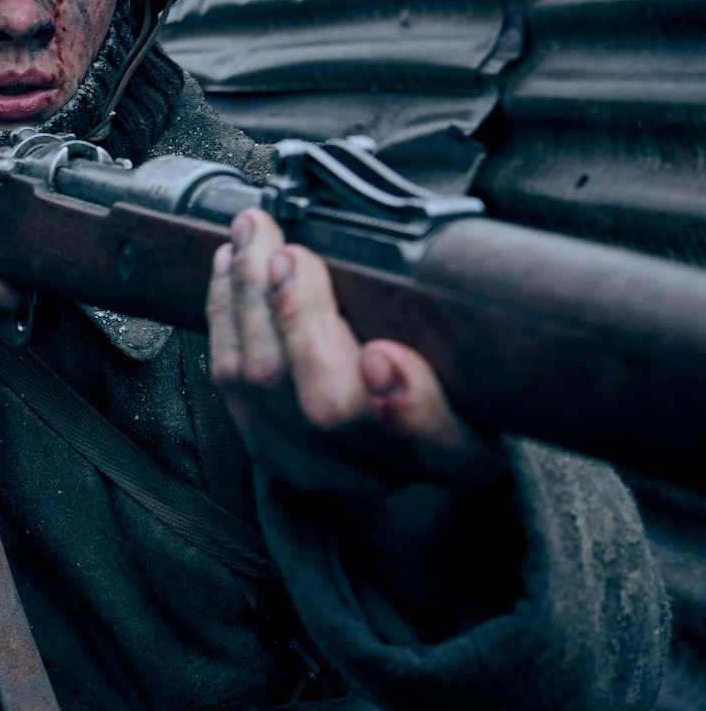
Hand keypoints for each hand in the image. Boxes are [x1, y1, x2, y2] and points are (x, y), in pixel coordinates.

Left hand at [206, 208, 505, 496]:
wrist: (403, 444)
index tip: (383, 357)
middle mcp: (384, 471)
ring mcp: (318, 466)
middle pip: (328, 406)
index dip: (407, 404)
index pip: (436, 440)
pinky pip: (229, 380)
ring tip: (252, 239)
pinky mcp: (269, 450)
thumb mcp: (484, 364)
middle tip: (290, 253)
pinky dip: (226, 313)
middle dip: (300, 317)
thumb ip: (466, 332)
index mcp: (459, 452)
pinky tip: (230, 268)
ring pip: (263, 385)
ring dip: (249, 298)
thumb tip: (430, 262)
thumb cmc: (452, 384)